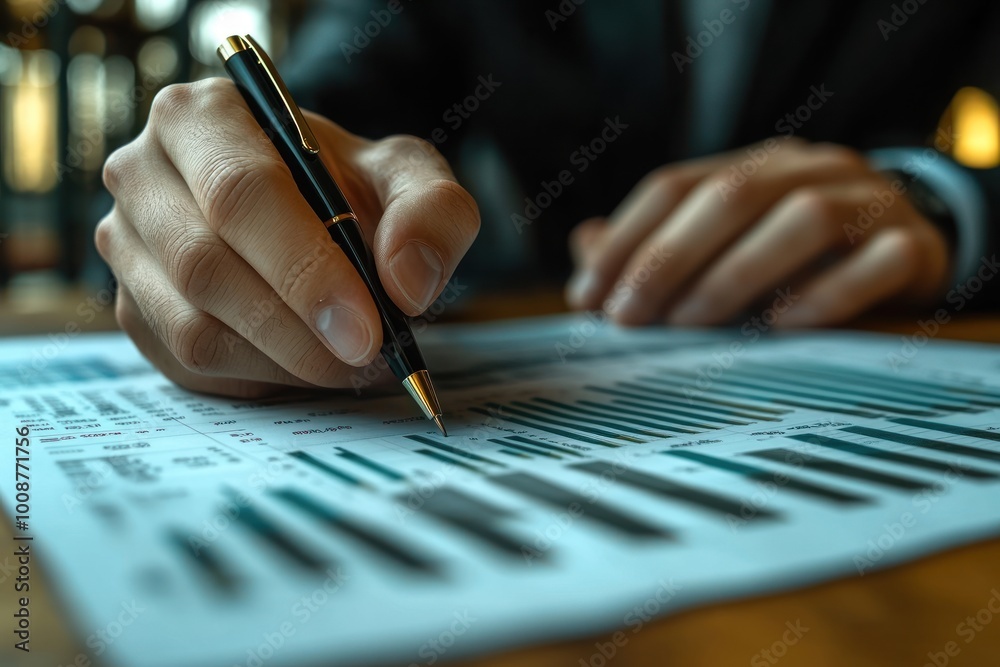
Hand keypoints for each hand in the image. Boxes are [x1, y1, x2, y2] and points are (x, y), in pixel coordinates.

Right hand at [97, 78, 478, 397]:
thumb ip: (431, 212)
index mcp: (202, 116)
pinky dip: (258, 378)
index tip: (365, 328)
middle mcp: (143, 174)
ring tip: (348, 363)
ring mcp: (127, 246)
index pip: (240, 194)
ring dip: (283, 362)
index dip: (304, 269)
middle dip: (297, 329)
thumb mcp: (407, 177)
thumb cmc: (348, 187)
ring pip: (191, 329)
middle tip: (366, 359)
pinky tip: (304, 362)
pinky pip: (186, 367)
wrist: (307, 211)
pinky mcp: (131, 308)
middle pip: (205, 266)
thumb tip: (407, 283)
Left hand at [565, 138, 950, 326]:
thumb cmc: (798, 255)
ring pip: (804, 218)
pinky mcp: (911, 245)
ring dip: (737, 273)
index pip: (675, 185)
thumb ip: (657, 245)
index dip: (625, 240)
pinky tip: (781, 327)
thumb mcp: (725, 243)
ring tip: (691, 323)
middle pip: (731, 194)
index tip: (589, 299)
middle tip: (628, 317)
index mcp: (755, 163)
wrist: (911, 246)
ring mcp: (867, 201)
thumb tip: (586, 245)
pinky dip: (826, 294)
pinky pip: (876, 262)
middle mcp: (809, 168)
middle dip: (667, 258)